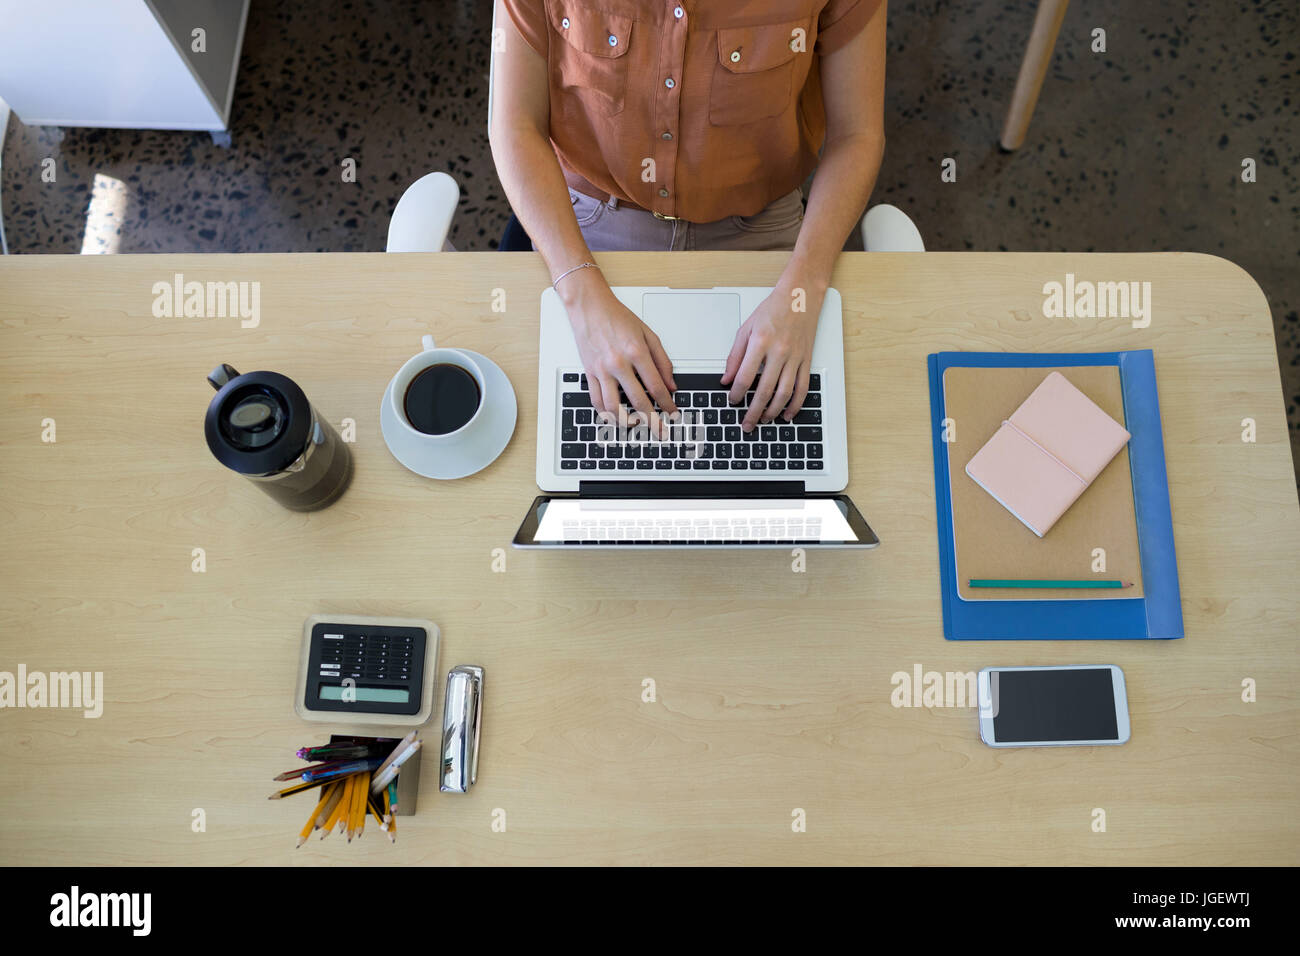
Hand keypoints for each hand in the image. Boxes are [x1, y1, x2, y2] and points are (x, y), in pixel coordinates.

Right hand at [563, 271, 676, 430]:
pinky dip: (605, 413)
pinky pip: (596, 400)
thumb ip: (662, 360)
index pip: (656, 386)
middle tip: (659, 431)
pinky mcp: (589, 372)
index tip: (673, 413)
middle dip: (652, 420)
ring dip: (626, 421)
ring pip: (614, 406)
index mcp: (637, 352)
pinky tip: (614, 417)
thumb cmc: (617, 317)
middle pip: (638, 401)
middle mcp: (619, 363)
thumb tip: (671, 385)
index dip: (667, 404)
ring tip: (636, 426)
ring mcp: (602, 370)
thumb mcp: (648, 334)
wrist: (589, 306)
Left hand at [721, 281, 822, 430]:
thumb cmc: (772, 310)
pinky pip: (802, 388)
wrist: (800, 297)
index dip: (736, 394)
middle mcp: (779, 351)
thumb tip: (726, 379)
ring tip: (764, 420)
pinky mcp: (806, 360)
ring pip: (785, 393)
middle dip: (754, 412)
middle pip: (764, 390)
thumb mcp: (746, 329)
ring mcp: (795, 357)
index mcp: (760, 342)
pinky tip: (787, 414)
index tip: (732, 401)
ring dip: (773, 411)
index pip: (745, 377)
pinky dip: (795, 405)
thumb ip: (735, 356)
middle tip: (747, 424)